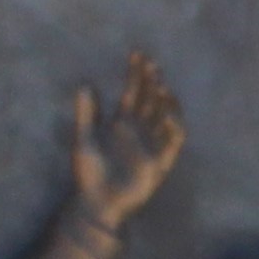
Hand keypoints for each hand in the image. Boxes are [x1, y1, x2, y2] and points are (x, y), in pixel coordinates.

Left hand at [66, 51, 184, 234]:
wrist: (96, 203)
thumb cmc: (88, 174)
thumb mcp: (84, 140)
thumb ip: (86, 114)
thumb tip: (84, 84)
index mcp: (122, 123)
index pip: (134, 92)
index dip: (136, 74)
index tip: (137, 54)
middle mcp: (140, 130)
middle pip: (151, 99)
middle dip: (152, 81)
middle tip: (151, 63)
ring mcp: (152, 144)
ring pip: (166, 116)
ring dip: (166, 101)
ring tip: (160, 86)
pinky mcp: (160, 162)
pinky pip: (173, 142)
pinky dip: (174, 128)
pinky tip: (167, 115)